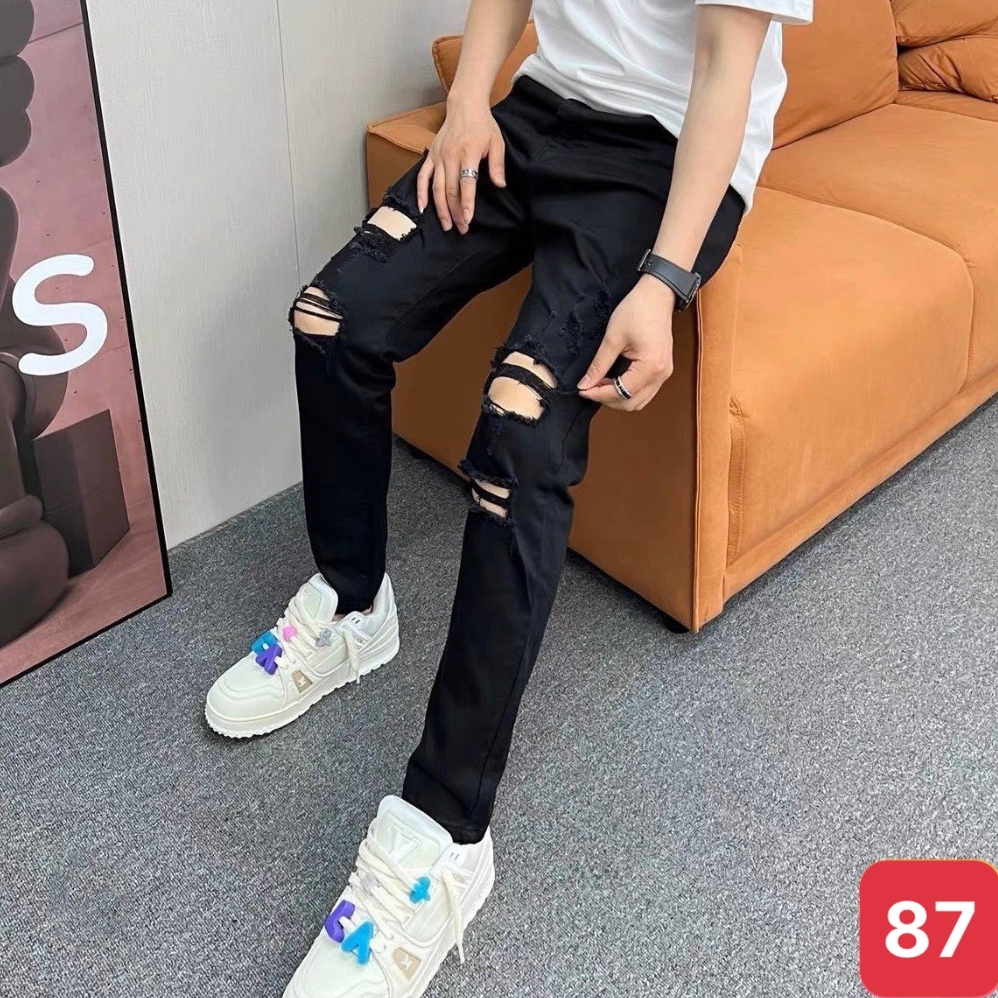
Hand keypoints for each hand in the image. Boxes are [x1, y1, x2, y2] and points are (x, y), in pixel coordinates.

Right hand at [416, 97, 505, 234]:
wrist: (465, 106)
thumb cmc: (483, 125)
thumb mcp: (496, 142)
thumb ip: (497, 164)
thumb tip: (500, 185)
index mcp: (468, 153)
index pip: (466, 183)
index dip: (466, 203)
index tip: (468, 219)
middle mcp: (451, 156)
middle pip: (451, 190)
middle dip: (455, 212)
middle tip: (461, 229)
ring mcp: (439, 156)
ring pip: (437, 188)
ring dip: (441, 209)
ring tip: (447, 225)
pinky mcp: (431, 155)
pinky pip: (423, 176)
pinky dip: (421, 193)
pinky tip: (422, 208)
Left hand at [576, 276, 675, 409]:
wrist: (657, 295)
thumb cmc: (637, 310)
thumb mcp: (613, 338)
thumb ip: (599, 365)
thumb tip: (585, 384)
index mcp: (650, 367)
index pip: (620, 393)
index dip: (598, 394)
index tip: (582, 389)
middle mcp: (661, 375)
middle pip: (631, 403)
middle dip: (608, 399)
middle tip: (590, 387)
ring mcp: (664, 373)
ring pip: (638, 401)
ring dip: (618, 397)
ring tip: (601, 383)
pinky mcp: (662, 370)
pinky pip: (644, 391)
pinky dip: (627, 391)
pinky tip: (613, 380)